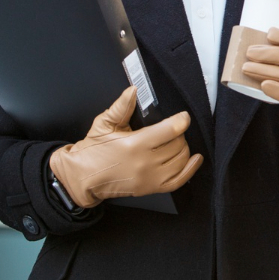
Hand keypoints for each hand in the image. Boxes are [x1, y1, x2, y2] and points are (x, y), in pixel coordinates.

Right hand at [49, 87, 201, 206]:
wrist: (83, 177)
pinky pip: (178, 181)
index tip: (183, 116)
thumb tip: (133, 91)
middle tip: (172, 130)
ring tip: (176, 142)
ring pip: (181, 161)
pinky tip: (195, 159)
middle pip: (177, 145)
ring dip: (183, 149)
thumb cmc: (93, 151)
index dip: (181, 121)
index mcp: (135, 144)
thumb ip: (121, 107)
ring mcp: (150, 179)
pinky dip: (190, 170)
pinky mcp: (151, 189)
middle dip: (179, 134)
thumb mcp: (104, 124)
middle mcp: (145, 163)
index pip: (169, 131)